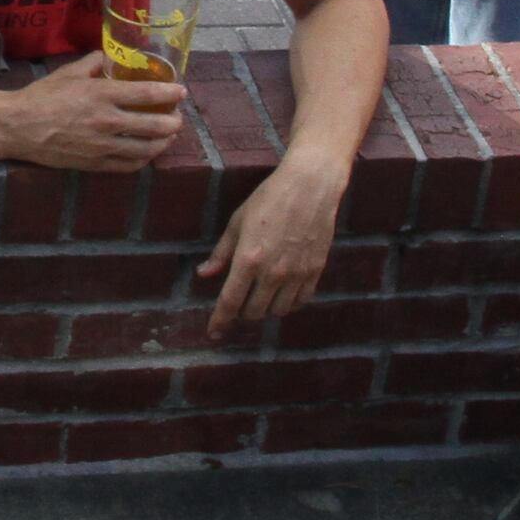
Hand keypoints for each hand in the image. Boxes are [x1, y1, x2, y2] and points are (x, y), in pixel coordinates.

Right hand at [0, 56, 186, 171]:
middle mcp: (107, 121)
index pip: (148, 93)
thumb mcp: (68, 72)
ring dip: (164, 143)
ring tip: (169, 136)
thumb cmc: (41, 96)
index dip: (170, 93)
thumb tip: (109, 58)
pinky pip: (128, 166)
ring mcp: (102, 146)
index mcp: (102, 94)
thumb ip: (94, 63)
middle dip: (174, 122)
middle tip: (178, 117)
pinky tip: (147, 154)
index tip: (181, 92)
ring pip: (146, 149)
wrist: (17, 127)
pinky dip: (144, 160)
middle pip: (154, 125)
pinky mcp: (94, 164)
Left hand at [197, 152, 344, 337]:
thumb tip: (204, 274)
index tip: (213, 333)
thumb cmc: (270, 198)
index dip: (219, 321)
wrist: (311, 186)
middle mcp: (273, 272)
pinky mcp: (315, 271)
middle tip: (240, 300)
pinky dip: (288, 304)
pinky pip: (300, 302)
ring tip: (261, 296)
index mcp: (248, 259)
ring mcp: (296, 273)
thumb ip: (222, 252)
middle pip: (253, 312)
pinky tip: (283, 294)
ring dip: (265, 309)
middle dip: (242, 312)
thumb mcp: (238, 221)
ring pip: (277, 312)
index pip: (230, 302)